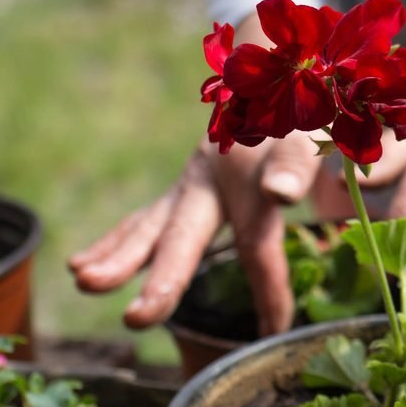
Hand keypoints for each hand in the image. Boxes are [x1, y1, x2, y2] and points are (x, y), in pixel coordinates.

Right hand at [69, 133, 319, 333]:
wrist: (284, 76)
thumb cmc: (314, 116)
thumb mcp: (326, 134)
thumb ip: (308, 165)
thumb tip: (280, 194)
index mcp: (255, 169)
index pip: (260, 242)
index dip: (269, 289)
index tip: (274, 330)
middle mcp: (214, 175)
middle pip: (186, 233)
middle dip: (164, 279)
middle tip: (136, 319)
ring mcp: (192, 182)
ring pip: (152, 227)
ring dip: (119, 259)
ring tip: (85, 283)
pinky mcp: (183, 190)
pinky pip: (144, 222)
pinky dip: (114, 244)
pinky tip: (79, 267)